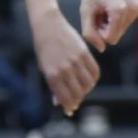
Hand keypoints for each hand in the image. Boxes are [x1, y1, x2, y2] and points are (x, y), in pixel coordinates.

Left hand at [25, 0, 99, 115]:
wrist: (48, 26)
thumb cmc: (43, 49)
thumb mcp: (44, 67)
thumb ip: (52, 84)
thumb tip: (58, 102)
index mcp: (52, 74)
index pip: (65, 97)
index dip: (68, 105)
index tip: (69, 110)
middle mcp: (65, 69)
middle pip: (79, 92)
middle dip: (77, 100)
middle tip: (75, 102)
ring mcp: (76, 61)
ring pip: (89, 84)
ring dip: (86, 91)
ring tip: (81, 91)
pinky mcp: (85, 53)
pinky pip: (95, 71)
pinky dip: (93, 79)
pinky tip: (89, 81)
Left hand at [79, 0, 137, 51]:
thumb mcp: (85, 10)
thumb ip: (89, 32)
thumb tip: (102, 48)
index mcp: (119, 10)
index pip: (111, 39)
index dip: (100, 31)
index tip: (95, 19)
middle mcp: (134, 7)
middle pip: (119, 32)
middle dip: (108, 26)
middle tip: (100, 11)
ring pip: (126, 25)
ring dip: (115, 19)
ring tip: (108, 5)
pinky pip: (133, 15)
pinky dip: (124, 12)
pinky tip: (117, 0)